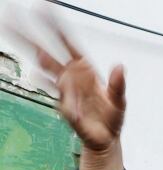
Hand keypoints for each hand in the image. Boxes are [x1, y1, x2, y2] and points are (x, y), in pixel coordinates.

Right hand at [10, 13, 124, 169]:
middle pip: (48, 51)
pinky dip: (48, 84)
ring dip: (36, 55)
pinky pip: (55, 92)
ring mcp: (65, 89)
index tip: (44, 9)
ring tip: (20, 39)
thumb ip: (118, 85)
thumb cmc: (112, 116)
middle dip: (32, 34)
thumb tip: (120, 67)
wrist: (106, 138)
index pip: (68, 43)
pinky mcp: (64, 104)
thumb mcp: (120, 100)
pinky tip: (36, 74)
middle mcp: (71, 76)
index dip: (56, 26)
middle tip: (15, 15)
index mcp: (85, 69)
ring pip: (46, 68)